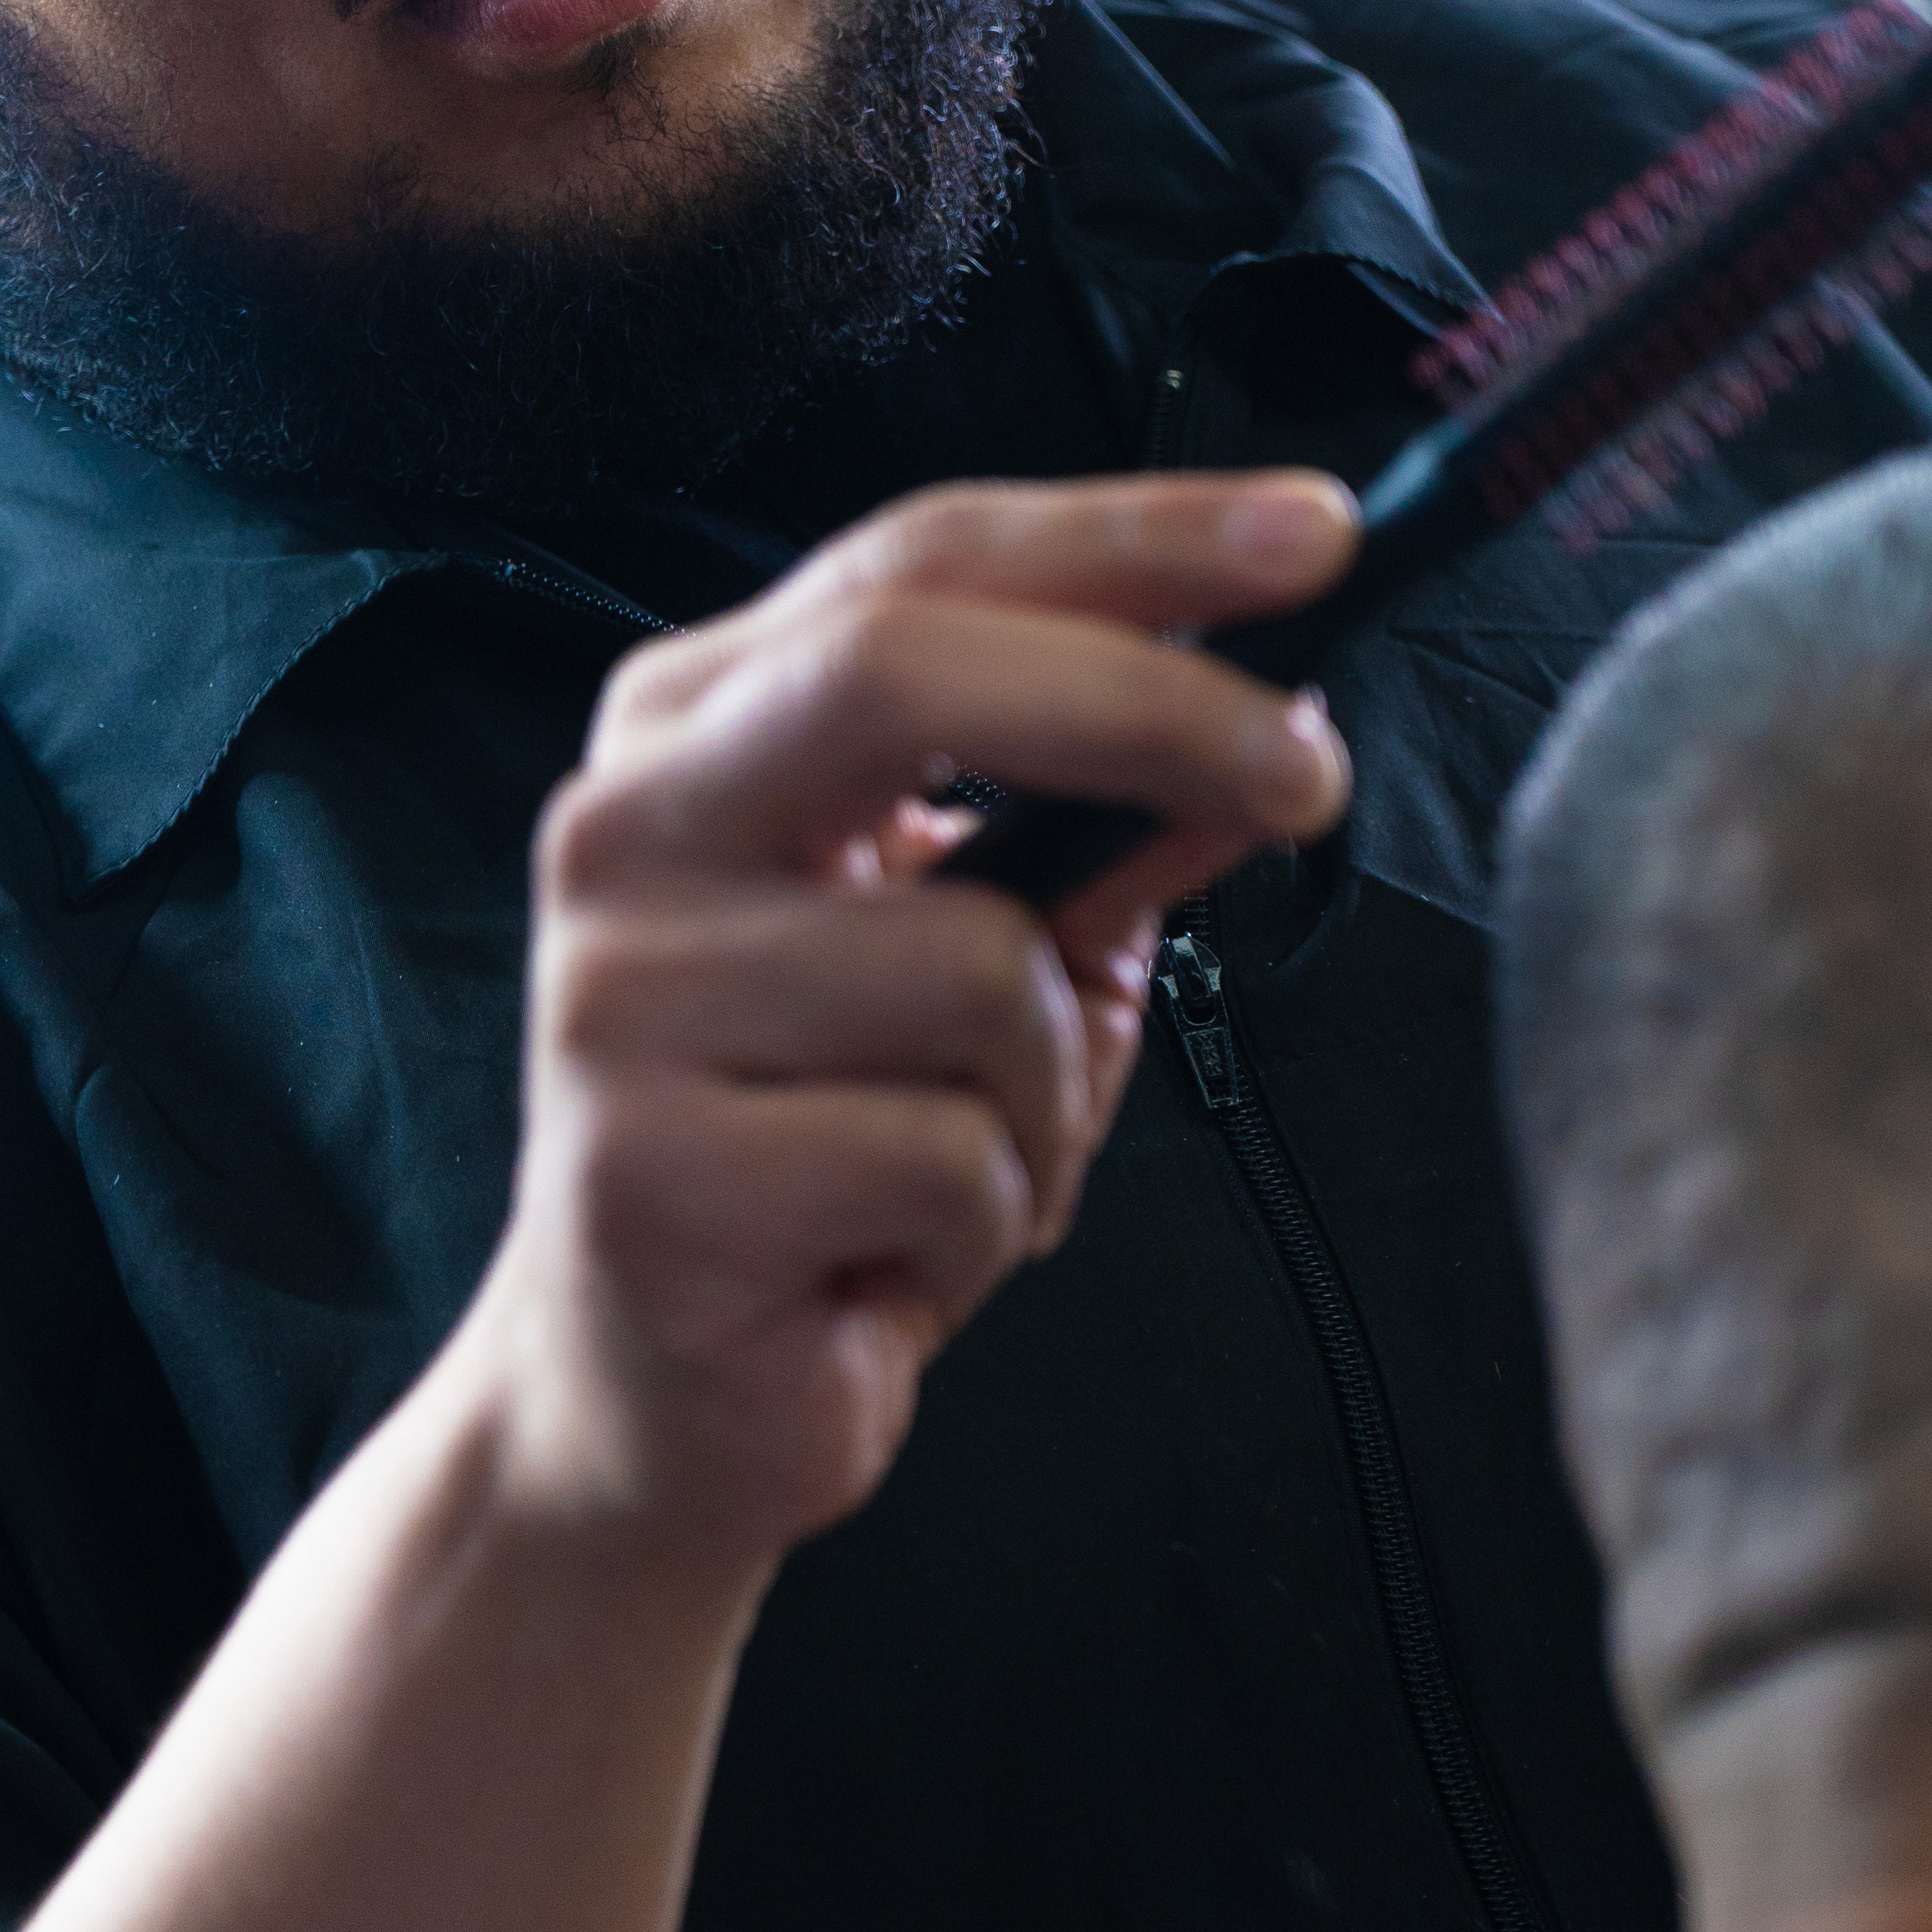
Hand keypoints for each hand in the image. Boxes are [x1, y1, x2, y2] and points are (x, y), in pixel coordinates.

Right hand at [475, 468, 1358, 1573]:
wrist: (648, 1401)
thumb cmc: (825, 1157)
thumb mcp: (989, 960)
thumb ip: (1105, 838)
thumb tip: (1274, 738)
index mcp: (696, 729)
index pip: (917, 563)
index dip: (1127, 536)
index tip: (1314, 530)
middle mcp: (625, 829)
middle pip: (902, 670)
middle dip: (1148, 703)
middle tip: (1310, 773)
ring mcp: (617, 998)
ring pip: (977, 965)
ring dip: (1052, 1087)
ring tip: (967, 1162)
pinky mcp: (650, 1171)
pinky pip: (948, 1155)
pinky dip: (990, 1221)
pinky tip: (894, 1259)